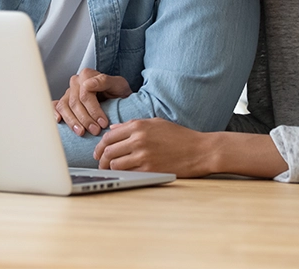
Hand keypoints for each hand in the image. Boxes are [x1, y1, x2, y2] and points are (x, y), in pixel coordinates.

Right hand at [54, 68, 131, 135]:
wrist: (118, 98)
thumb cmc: (118, 91)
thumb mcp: (119, 84)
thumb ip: (104, 81)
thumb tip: (87, 85)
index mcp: (87, 75)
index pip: (85, 94)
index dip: (94, 110)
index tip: (103, 123)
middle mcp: (76, 82)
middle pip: (75, 102)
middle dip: (85, 119)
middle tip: (95, 130)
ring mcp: (68, 92)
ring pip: (64, 107)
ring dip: (72, 121)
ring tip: (82, 132)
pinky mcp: (64, 101)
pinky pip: (55, 106)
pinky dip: (54, 113)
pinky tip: (59, 121)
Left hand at [93, 118, 212, 177]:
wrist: (200, 150)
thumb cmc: (179, 136)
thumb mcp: (156, 123)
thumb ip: (133, 125)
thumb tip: (113, 128)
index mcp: (139, 126)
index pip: (109, 136)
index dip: (99, 146)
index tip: (98, 152)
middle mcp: (138, 139)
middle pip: (108, 151)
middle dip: (101, 159)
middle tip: (100, 164)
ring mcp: (143, 155)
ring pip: (115, 164)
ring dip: (110, 169)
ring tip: (111, 171)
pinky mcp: (150, 169)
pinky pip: (128, 173)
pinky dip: (123, 175)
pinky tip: (124, 175)